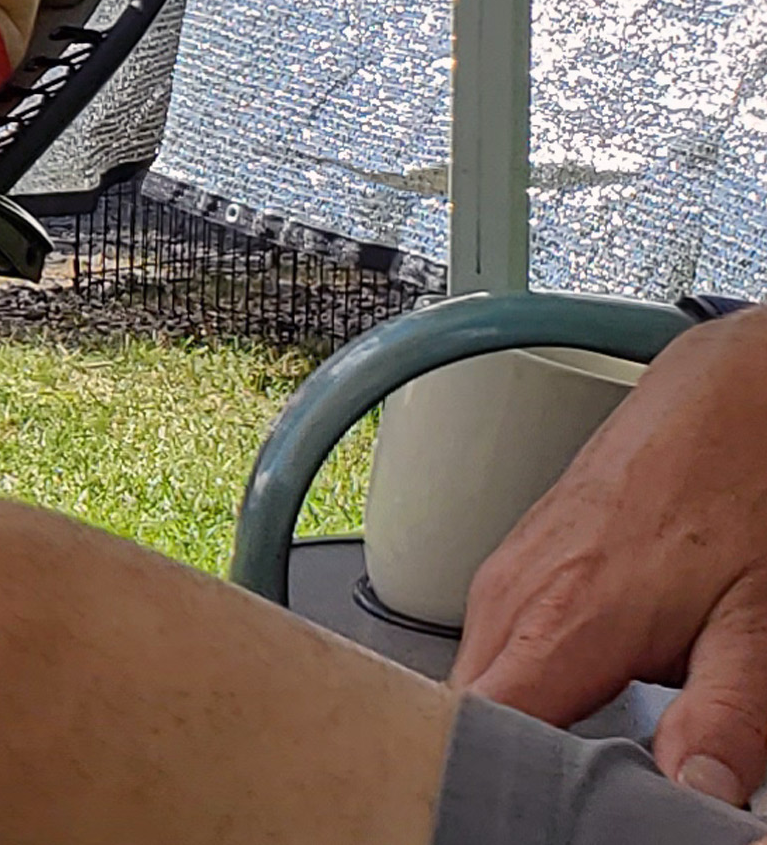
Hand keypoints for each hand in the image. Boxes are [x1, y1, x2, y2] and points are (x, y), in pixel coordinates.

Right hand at [455, 311, 766, 805]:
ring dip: (517, 733)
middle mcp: (508, 599)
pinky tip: (575, 711)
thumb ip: (729, 718)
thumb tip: (698, 798)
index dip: (496, 793)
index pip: (472, 737)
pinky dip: (523, 694)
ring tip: (576, 772)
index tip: (544, 817)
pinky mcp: (515, 572)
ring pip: (475, 688)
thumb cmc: (741, 490)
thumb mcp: (760, 621)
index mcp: (558, 620)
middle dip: (504, 773)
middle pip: (462, 722)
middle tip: (572, 807)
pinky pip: (492, 655)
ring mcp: (503, 580)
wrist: (724, 396)